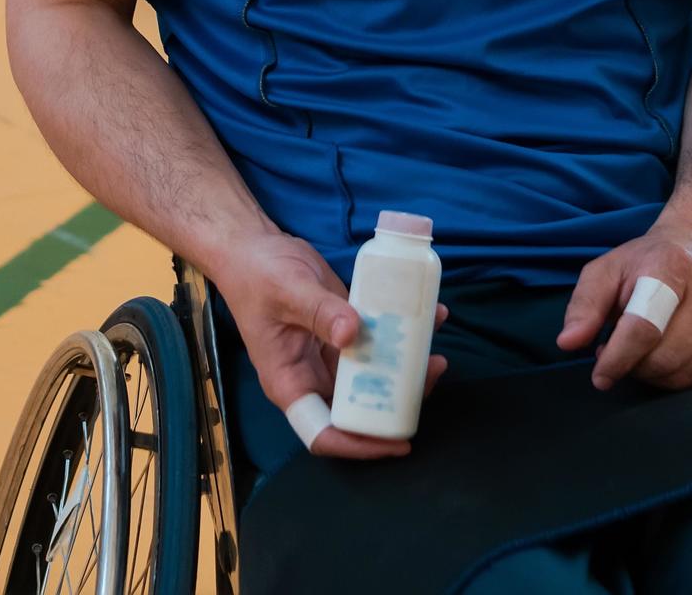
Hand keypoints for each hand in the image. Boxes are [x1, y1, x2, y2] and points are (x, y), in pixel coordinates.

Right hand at [208, 231, 447, 461]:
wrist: (255, 246)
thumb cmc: (257, 275)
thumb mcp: (286, 291)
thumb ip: (319, 312)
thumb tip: (353, 334)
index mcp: (291, 383)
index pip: (323, 433)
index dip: (359, 445)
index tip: (396, 441)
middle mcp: (315, 376)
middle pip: (359, 408)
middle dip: (398, 401)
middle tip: (431, 373)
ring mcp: (334, 354)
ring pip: (376, 376)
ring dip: (409, 369)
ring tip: (436, 352)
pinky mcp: (350, 330)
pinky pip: (380, 341)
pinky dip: (405, 334)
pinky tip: (431, 315)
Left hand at [556, 223, 691, 393]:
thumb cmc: (644, 267)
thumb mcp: (606, 272)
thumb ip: (584, 305)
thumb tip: (567, 343)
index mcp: (671, 267)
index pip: (645, 326)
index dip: (618, 357)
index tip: (599, 376)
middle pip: (665, 358)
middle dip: (634, 366)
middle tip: (622, 353)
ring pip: (685, 375)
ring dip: (656, 375)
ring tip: (647, 350)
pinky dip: (682, 377)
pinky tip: (676, 351)